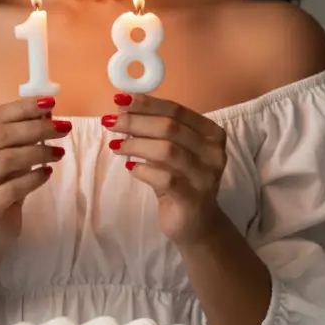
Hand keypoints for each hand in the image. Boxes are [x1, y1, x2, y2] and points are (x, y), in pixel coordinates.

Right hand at [0, 96, 69, 254]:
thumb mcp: (8, 156)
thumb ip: (21, 134)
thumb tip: (47, 110)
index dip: (23, 108)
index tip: (49, 103)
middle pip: (0, 136)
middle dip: (36, 128)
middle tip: (63, 128)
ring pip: (6, 159)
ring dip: (38, 152)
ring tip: (58, 152)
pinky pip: (13, 188)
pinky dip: (34, 178)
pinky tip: (47, 174)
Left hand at [102, 93, 226, 247]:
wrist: (197, 224)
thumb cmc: (181, 180)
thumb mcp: (173, 152)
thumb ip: (156, 131)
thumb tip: (123, 107)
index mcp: (212, 134)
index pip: (177, 110)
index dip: (147, 104)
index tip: (120, 100)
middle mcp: (213, 153)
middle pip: (171, 128)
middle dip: (136, 122)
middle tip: (111, 122)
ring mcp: (205, 177)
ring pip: (167, 151)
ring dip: (136, 144)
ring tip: (116, 145)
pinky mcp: (193, 199)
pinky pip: (164, 178)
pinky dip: (143, 170)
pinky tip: (131, 168)